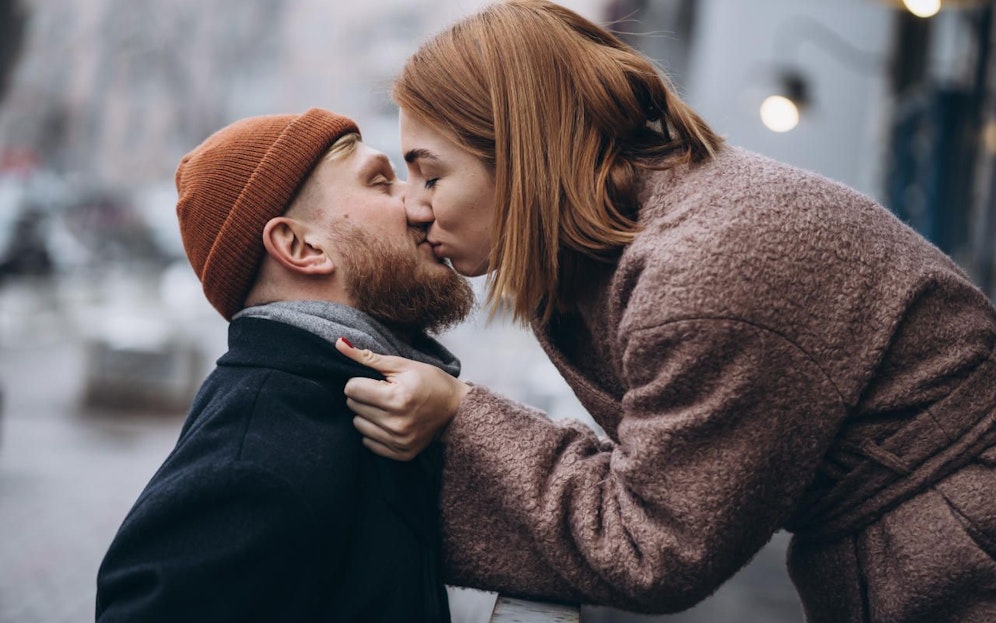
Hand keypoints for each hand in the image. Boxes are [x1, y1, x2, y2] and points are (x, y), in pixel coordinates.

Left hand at [336, 338, 469, 460]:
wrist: (456, 409)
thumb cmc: (430, 381)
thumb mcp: (402, 364)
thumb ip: (368, 357)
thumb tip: (339, 344)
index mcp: (397, 398)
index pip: (352, 389)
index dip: (361, 381)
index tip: (377, 381)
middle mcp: (397, 423)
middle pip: (353, 406)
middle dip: (364, 396)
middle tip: (383, 393)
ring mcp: (399, 440)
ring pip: (358, 425)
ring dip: (367, 414)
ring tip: (386, 407)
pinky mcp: (401, 453)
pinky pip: (368, 443)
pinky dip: (374, 431)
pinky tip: (389, 422)